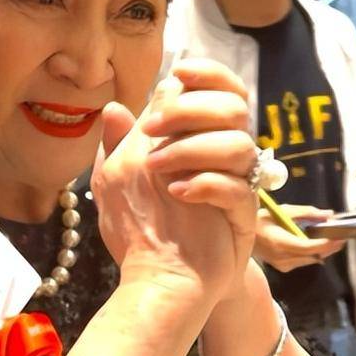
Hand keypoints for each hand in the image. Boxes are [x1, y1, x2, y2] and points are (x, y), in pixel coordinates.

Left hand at [91, 59, 258, 304]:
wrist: (164, 281)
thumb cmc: (144, 228)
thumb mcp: (119, 182)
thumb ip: (118, 144)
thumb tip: (113, 108)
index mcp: (200, 140)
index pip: (219, 90)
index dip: (205, 75)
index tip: (175, 75)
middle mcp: (224, 158)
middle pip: (232, 107)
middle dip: (188, 110)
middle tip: (150, 133)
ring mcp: (237, 186)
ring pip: (238, 144)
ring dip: (191, 149)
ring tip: (155, 170)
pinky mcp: (243, 217)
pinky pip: (236, 188)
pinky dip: (204, 184)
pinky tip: (176, 192)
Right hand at [255, 203, 346, 271]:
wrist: (238, 237)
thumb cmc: (259, 220)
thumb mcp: (282, 210)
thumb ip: (306, 213)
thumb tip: (328, 214)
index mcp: (279, 242)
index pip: (308, 247)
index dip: (325, 243)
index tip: (338, 237)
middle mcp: (281, 257)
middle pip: (313, 256)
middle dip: (328, 247)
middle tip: (339, 237)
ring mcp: (281, 265)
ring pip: (310, 260)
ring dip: (320, 251)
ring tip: (326, 239)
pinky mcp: (282, 268)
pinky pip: (303, 262)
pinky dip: (311, 254)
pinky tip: (311, 245)